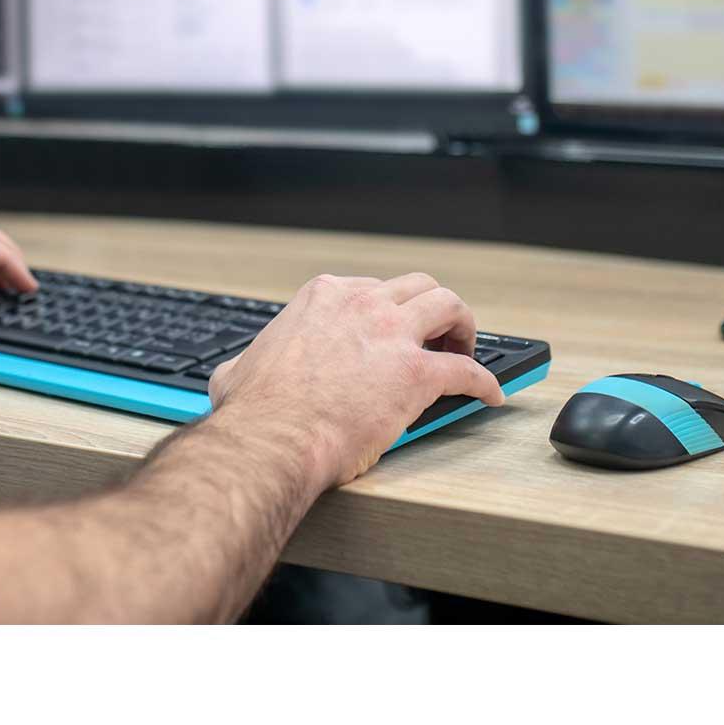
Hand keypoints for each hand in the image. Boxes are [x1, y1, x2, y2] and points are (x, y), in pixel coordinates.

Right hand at [207, 272, 503, 490]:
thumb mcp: (238, 370)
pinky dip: (485, 383)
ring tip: (467, 350)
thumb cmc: (255, 411)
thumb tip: (234, 377)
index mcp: (321, 298)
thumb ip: (245, 364)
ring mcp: (392, 336)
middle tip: (439, 335)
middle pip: (418, 286)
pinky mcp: (418, 375)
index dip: (388, 310)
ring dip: (464, 327)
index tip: (393, 330)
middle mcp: (360, 304)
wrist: (273, 438)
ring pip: (450, 306)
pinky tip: (490, 396)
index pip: (370, 288)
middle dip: (433, 308)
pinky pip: (469, 372)